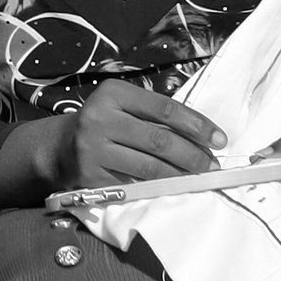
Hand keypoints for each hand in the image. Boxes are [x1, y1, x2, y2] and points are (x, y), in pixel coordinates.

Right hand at [64, 79, 225, 187]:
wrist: (61, 147)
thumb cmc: (104, 123)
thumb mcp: (122, 105)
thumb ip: (153, 114)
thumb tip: (201, 136)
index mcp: (113, 93)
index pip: (164, 108)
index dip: (196, 124)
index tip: (219, 138)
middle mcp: (100, 118)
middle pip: (159, 140)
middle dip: (193, 155)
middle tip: (212, 165)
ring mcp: (94, 149)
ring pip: (150, 167)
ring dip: (181, 175)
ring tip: (198, 178)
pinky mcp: (92, 177)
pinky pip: (134, 185)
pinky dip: (158, 187)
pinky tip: (171, 187)